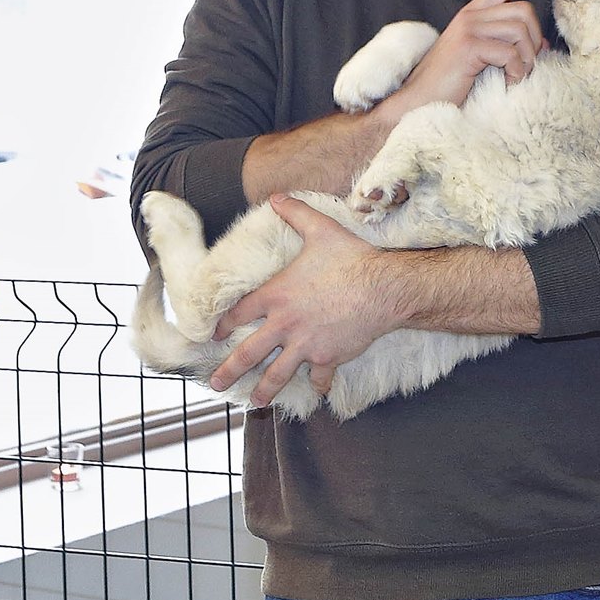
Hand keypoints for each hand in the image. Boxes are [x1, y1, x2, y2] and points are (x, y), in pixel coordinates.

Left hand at [210, 196, 402, 407]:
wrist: (384, 287)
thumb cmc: (352, 259)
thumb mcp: (322, 231)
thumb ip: (296, 214)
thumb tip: (277, 197)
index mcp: (276, 296)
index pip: (239, 314)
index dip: (224, 325)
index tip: (216, 336)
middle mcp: (284, 324)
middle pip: (248, 353)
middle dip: (228, 371)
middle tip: (215, 384)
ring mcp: (306, 344)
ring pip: (277, 373)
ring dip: (264, 390)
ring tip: (254, 402)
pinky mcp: (329, 356)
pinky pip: (321, 376)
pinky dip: (319, 384)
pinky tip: (317, 390)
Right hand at [382, 0, 555, 117]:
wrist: (418, 103)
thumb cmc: (452, 85)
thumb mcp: (486, 61)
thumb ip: (511, 46)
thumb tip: (544, 43)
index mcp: (474, 15)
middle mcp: (470, 16)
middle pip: (524, 10)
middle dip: (535, 41)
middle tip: (526, 67)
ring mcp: (468, 28)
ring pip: (520, 30)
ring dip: (527, 59)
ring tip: (516, 77)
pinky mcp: (468, 46)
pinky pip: (510, 53)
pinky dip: (516, 73)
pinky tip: (507, 84)